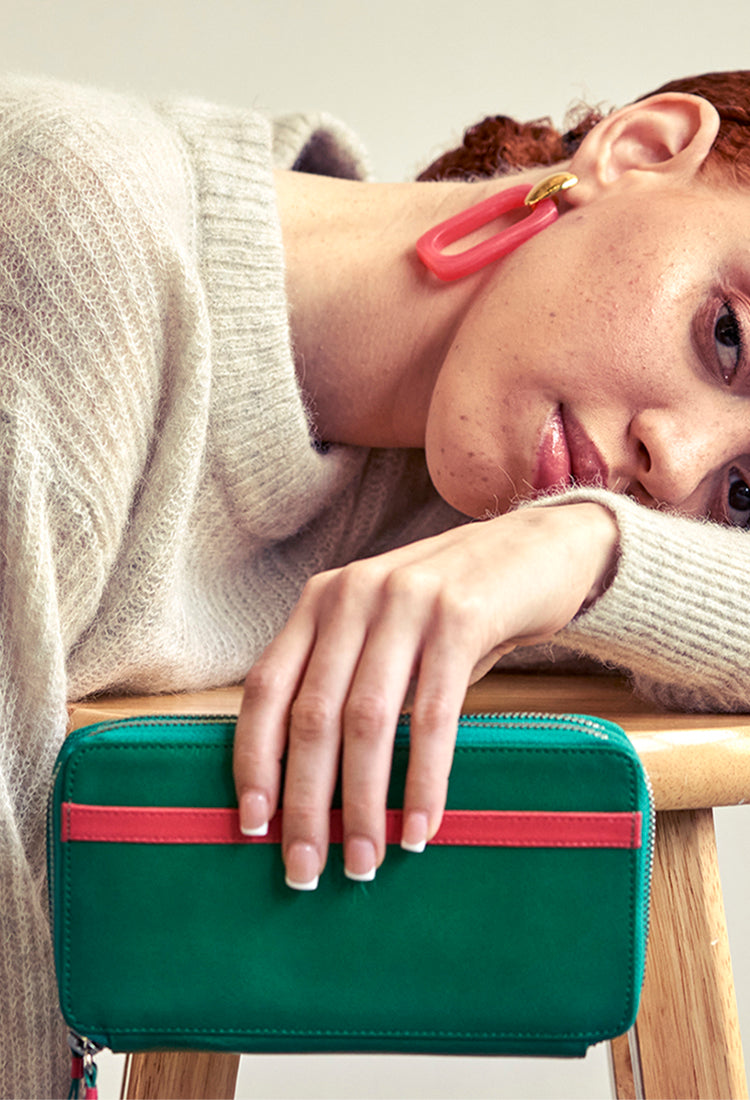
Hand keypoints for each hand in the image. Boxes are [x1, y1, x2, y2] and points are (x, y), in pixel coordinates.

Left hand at [233, 501, 617, 888]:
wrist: (537, 549)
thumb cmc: (453, 610)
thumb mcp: (386, 631)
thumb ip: (346, 680)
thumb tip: (308, 785)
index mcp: (321, 601)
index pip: (265, 689)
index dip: (254, 761)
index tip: (253, 824)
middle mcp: (353, 594)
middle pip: (311, 716)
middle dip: (305, 803)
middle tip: (306, 870)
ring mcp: (406, 602)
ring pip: (366, 722)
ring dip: (363, 805)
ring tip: (365, 861)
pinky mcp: (461, 617)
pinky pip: (432, 717)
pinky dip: (422, 781)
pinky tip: (419, 826)